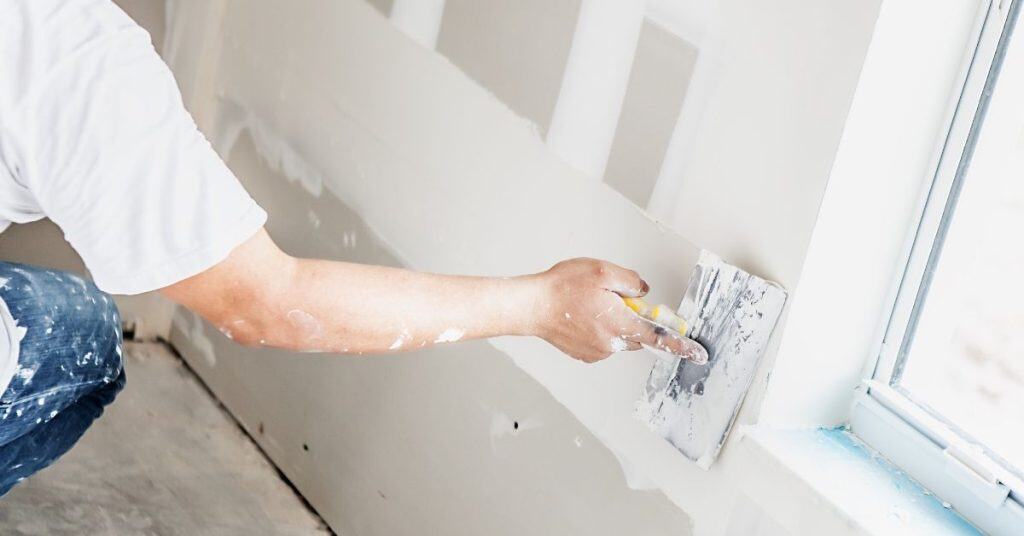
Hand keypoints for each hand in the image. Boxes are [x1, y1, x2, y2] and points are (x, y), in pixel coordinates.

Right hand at [530, 258, 706, 363]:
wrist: (531, 306)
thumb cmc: (561, 288)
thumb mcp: (602, 272)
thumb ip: (631, 281)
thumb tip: (642, 291)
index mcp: (620, 324)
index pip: (658, 336)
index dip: (680, 344)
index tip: (696, 352)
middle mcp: (611, 343)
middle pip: (636, 333)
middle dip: (631, 316)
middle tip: (611, 297)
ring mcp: (596, 352)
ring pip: (618, 336)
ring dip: (612, 321)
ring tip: (587, 303)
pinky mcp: (583, 354)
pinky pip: (601, 341)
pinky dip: (597, 328)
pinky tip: (580, 314)